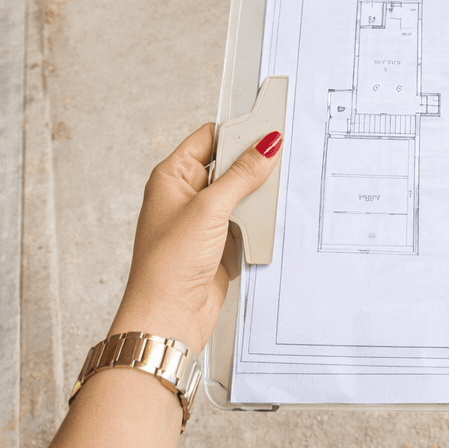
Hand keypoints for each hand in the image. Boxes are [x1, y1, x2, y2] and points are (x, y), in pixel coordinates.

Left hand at [111, 122, 281, 354]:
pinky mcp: (218, 244)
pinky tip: (271, 218)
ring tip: (277, 191)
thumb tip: (266, 144)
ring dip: (257, 196)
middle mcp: (186, 196)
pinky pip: (245, 221)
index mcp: (172, 177)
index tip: (268, 128)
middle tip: (279, 160)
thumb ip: (242, 175)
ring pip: (239, 195)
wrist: (169, 319)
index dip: (237, 132)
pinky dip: (258, 221)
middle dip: (252, 166)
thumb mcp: (210, 209)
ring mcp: (203, 221)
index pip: (209, 138)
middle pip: (227, 166)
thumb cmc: (168, 264)